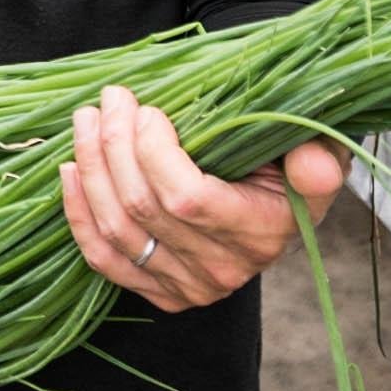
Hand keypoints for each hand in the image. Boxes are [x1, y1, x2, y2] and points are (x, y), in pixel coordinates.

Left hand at [58, 84, 345, 313]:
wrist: (276, 212)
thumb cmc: (291, 170)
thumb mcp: (319, 155)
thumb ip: (318, 161)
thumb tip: (314, 165)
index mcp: (261, 234)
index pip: (189, 199)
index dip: (154, 151)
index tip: (148, 109)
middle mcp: (221, 270)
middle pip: (143, 207)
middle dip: (115, 144)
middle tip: (110, 99)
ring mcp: (186, 287)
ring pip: (116, 229)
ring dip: (91, 168)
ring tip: (86, 120)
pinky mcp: (158, 292)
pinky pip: (103, 259)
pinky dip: (78, 213)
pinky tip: (70, 170)